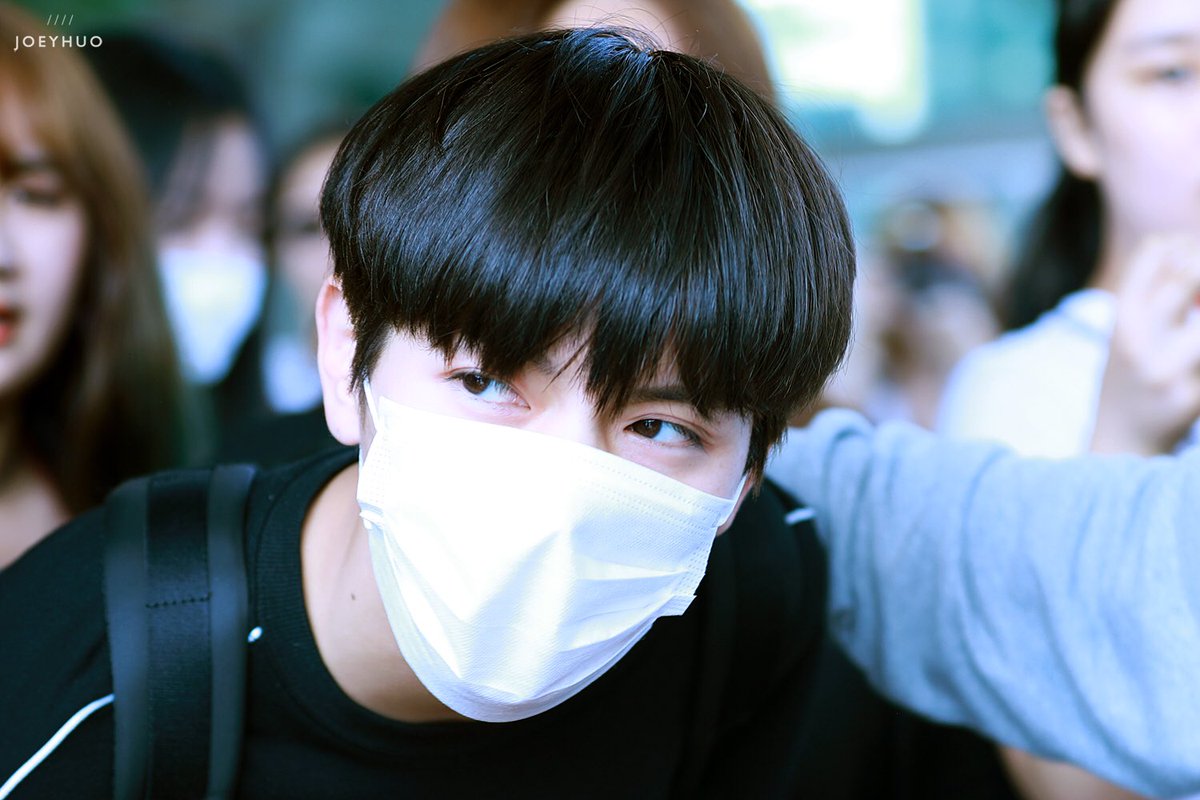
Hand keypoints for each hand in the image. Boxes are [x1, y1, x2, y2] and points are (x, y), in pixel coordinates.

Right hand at [1091, 235, 1199, 454]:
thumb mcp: (1127, 331)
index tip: (1193, 254)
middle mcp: (1138, 341)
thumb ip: (1156, 293)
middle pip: (1189, 276)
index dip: (1187, 244)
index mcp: (1121, 318)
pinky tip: (1198, 356)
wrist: (1121, 444)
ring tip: (1195, 324)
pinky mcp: (1192, 399)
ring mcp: (1168, 371)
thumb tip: (1189, 249)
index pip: (1158, 251)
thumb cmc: (1131, 377)